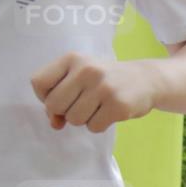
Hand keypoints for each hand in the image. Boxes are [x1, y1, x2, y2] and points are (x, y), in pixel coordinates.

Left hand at [31, 53, 156, 132]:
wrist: (147, 79)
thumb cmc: (107, 79)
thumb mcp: (81, 76)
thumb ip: (61, 95)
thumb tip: (54, 123)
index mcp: (72, 59)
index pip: (38, 83)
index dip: (45, 97)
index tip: (61, 99)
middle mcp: (86, 70)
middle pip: (54, 105)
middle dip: (65, 112)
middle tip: (82, 106)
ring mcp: (103, 88)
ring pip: (74, 119)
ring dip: (84, 120)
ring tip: (98, 108)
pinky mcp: (118, 106)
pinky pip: (94, 127)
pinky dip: (99, 125)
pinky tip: (109, 113)